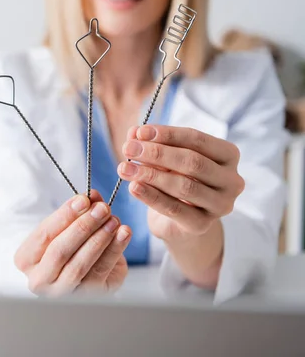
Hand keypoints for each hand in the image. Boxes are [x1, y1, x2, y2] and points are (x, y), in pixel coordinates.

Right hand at [14, 190, 131, 296]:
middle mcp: (40, 280)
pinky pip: (101, 271)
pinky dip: (115, 250)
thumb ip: (76, 211)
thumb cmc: (67, 246)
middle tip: (101, 209)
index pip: (44, 234)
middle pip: (60, 251)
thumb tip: (92, 197)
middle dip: (83, 227)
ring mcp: (63, 293)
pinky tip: (123, 233)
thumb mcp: (65, 226)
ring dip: (100, 238)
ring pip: (80, 264)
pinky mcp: (88, 297)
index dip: (65, 216)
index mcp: (26, 259)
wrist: (83, 273)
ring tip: (113, 219)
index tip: (83, 199)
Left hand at [117, 125, 244, 241]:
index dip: (167, 134)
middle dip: (156, 153)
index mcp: (228, 156)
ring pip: (184, 186)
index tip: (139, 132)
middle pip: (192, 162)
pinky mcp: (203, 225)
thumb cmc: (175, 181)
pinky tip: (133, 187)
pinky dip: (151, 197)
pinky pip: (174, 209)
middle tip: (128, 148)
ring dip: (150, 174)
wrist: (178, 222)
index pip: (197, 139)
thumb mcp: (165, 160)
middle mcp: (232, 180)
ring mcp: (220, 205)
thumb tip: (133, 132)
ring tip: (124, 168)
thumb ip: (151, 145)